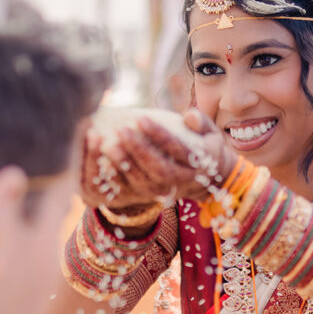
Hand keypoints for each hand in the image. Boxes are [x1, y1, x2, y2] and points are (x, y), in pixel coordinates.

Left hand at [99, 109, 239, 205]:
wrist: (207, 179)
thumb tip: (189, 116)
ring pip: (144, 183)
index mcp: (200, 163)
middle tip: (121, 130)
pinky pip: (131, 192)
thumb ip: (201, 122)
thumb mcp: (211, 132)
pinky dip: (115, 179)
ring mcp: (167, 192)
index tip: (142, 119)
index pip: (180, 150)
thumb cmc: (204, 146)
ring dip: (124, 164)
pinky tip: (102, 161)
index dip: (160, 136)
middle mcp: (184, 180)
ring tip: (107, 143)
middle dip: (139, 150)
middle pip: (160, 169)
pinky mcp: (151, 197)